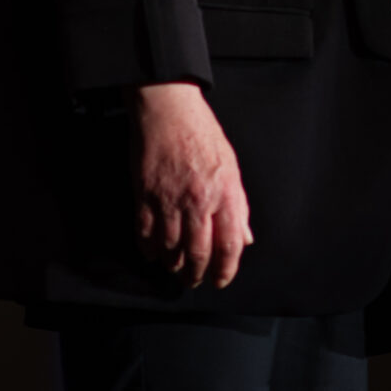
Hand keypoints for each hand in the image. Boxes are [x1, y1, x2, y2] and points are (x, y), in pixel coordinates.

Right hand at [134, 81, 253, 287]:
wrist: (168, 109)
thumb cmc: (202, 133)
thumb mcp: (231, 165)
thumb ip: (239, 204)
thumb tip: (245, 238)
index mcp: (225, 192)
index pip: (229, 245)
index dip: (226, 270)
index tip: (220, 280)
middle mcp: (198, 200)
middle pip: (199, 254)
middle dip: (197, 275)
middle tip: (195, 281)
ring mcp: (169, 200)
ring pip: (171, 249)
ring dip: (173, 265)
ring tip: (176, 269)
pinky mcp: (144, 195)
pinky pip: (145, 234)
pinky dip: (149, 249)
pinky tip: (154, 254)